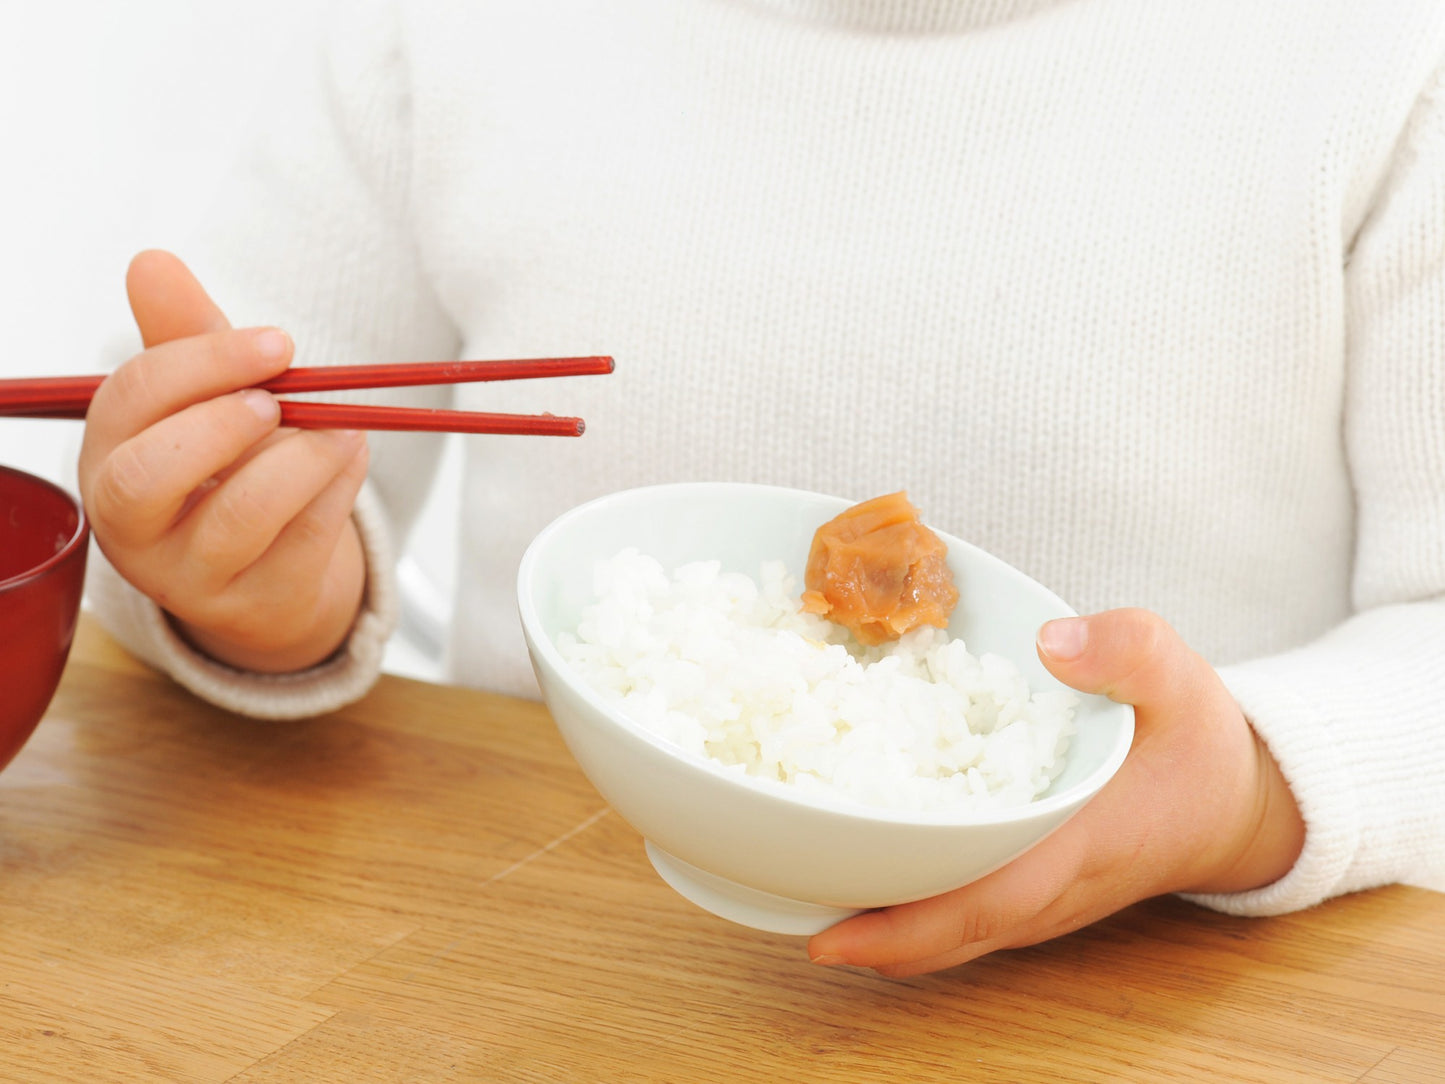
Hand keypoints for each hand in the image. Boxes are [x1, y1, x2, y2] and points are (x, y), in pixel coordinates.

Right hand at [78, 250, 369, 672]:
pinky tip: (352, 457)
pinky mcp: (259, 604)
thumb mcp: (207, 400)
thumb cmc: (231, 469)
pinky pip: (303, 544)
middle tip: (277, 401)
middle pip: (146, 478)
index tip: (277, 343)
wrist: (270, 574)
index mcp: (111, 460)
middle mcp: (134, 528)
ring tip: (341, 430)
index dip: (204, 363)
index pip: (130, 402)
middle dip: (219, 425)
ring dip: (300, 461)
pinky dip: (339, 490)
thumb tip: (151, 260)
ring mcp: (193, 577)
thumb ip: (185, 336)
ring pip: (237, 520)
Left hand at [806, 607, 1305, 976]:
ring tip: (802, 893)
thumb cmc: (1201, 744)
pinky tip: (864, 871)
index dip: (908, 926)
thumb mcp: (1181, 677)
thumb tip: (1052, 642)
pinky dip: (911, 906)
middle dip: (868, 934)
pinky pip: (964, 911)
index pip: (989, 901)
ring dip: (882, 926)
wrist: (1238, 802)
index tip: (832, 935)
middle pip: (950, 931)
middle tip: (784, 910)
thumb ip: (1128, 649)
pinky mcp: (1034, 890)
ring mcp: (1042, 899)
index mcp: (1084, 843)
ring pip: (951, 931)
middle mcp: (1053, 887)